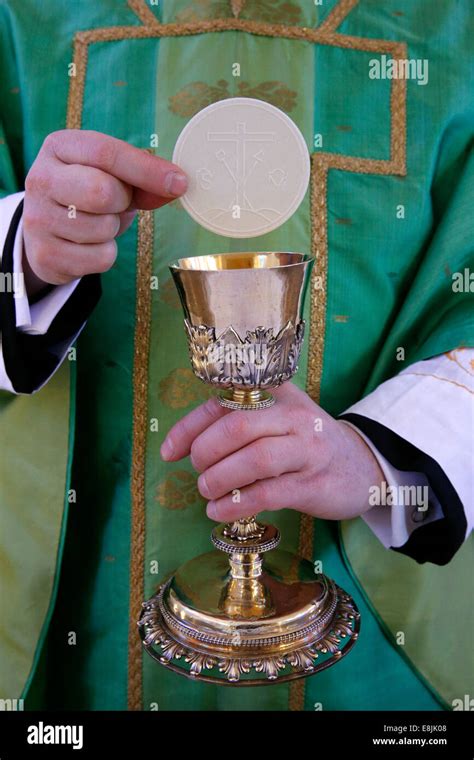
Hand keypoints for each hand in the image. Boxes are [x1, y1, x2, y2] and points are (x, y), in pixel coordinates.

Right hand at [22, 130, 187, 292]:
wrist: (46, 231)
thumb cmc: (86, 195)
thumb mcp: (111, 177)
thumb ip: (142, 179)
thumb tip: (177, 184)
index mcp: (59, 147)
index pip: (106, 152)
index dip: (146, 169)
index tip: (179, 182)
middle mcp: (40, 179)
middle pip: (102, 191)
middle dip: (121, 201)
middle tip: (115, 204)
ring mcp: (38, 219)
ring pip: (103, 229)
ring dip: (112, 230)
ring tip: (96, 223)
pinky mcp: (45, 255)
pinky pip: (101, 258)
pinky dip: (106, 254)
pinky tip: (89, 246)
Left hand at [161, 383, 383, 522]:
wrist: (365, 465)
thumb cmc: (308, 442)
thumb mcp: (280, 417)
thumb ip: (240, 418)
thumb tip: (187, 442)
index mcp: (277, 396)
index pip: (223, 403)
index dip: (189, 428)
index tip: (168, 452)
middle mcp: (293, 418)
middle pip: (237, 426)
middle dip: (205, 452)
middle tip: (198, 472)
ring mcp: (306, 451)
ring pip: (254, 459)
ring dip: (220, 479)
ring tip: (207, 492)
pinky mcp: (313, 484)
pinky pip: (268, 493)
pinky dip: (236, 505)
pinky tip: (220, 512)